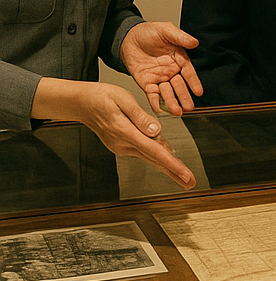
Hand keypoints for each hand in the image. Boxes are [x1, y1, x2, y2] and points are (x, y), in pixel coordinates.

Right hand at [31, 78, 195, 188]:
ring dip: (166, 165)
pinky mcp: (121, 144)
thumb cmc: (102, 97)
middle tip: (190, 183)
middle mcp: (124, 144)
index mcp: (126, 133)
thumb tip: (157, 131)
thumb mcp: (124, 100)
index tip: (185, 175)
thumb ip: (141, 117)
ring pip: (149, 156)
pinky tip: (166, 154)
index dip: (172, 165)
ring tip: (183, 174)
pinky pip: (143, 150)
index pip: (154, 151)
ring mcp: (121, 146)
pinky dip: (156, 153)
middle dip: (174, 172)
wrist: (81, 103)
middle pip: (154, 160)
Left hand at [120, 22, 201, 115]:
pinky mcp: (146, 83)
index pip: (188, 72)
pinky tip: (160, 109)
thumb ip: (180, 37)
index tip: (198, 92)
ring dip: (172, 102)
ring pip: (167, 92)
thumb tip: (194, 42)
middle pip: (179, 86)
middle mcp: (171, 71)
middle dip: (184, 96)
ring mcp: (159, 78)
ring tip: (178, 112)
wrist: (127, 37)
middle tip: (189, 107)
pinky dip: (156, 102)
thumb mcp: (166, 30)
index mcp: (179, 59)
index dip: (193, 82)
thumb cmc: (149, 32)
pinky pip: (152, 94)